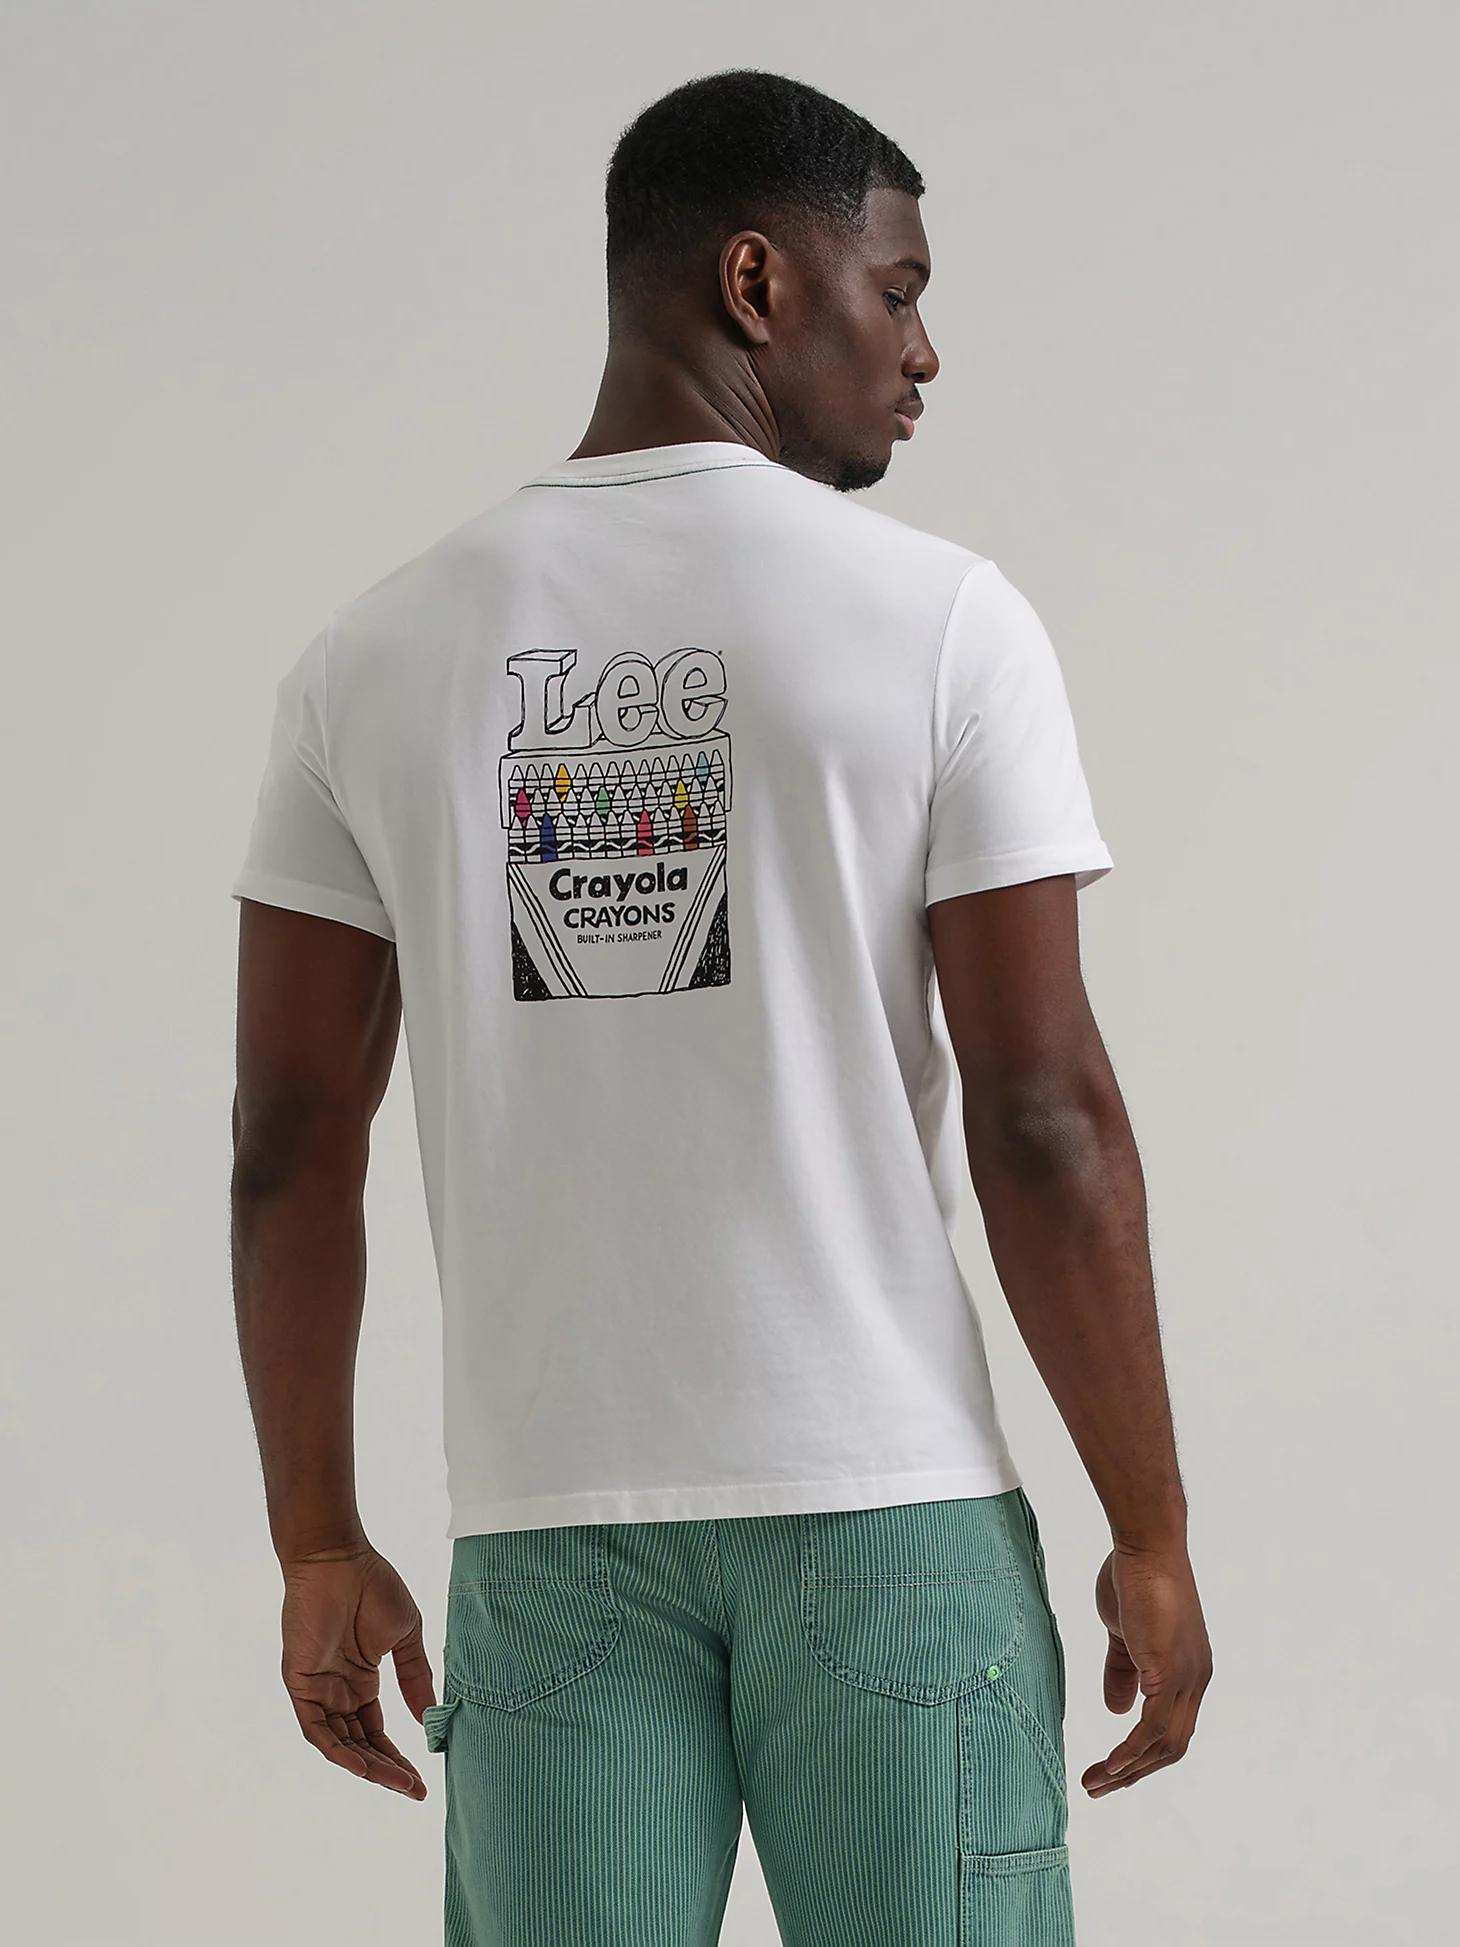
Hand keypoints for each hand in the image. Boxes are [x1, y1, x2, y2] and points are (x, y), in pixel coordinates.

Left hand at [279, 1542, 436, 1798]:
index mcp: (360, 1682)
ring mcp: (318, 1691)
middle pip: (360, 1746)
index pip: (376, 1733)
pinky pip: (317, 1730)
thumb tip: (429, 1717)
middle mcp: (337, 1693)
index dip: (397, 1757)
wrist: (338, 1558)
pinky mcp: (301, 1684)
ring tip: (400, 1782)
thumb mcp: (404, 1636)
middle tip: (415, 1790)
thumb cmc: (372, 1586)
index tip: (422, 1780)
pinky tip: (363, 1765)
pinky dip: (339, 1751)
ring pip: (340, 1744)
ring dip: (368, 1767)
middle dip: (387, 1771)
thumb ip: (415, 1676)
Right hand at [1081, 1543, 1211, 1796]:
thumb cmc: (1134, 1578)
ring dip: (1128, 1770)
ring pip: (1164, 1744)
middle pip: (1171, 1746)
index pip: (1171, 1728)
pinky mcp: (1170, 1673)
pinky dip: (1132, 1751)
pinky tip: (1111, 1764)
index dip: (1143, 1753)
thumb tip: (1116, 1712)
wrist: (1146, 1546)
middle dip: (1135, 1772)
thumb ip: (1122, 1671)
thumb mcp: (1124, 1633)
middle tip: (1099, 1786)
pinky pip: (1153, 1728)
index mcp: (1187, 1672)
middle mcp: (1195, 1681)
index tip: (1112, 1767)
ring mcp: (1187, 1679)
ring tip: (1095, 1783)